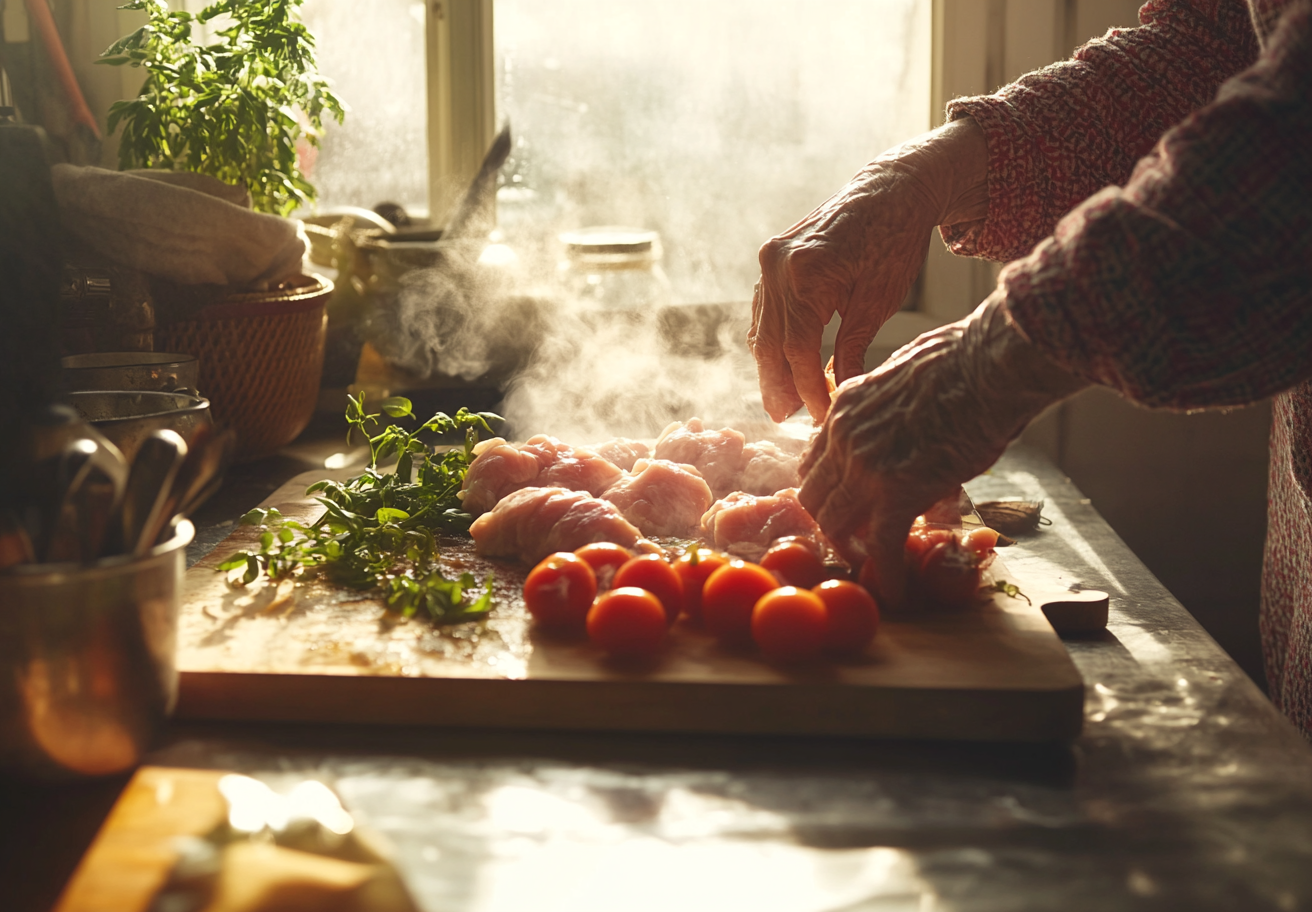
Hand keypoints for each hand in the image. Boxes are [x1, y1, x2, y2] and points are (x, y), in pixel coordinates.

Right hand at [749, 118, 989, 422]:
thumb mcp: (878, 301)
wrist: (891, 189)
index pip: (798, 350)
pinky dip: (771, 336)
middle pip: (771, 342)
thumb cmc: (893, 240)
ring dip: (770, 364)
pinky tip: (778, 360)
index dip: (806, 389)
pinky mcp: (772, 256)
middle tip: (784, 419)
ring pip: (763, 327)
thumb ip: (853, 348)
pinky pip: (764, 307)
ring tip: (780, 399)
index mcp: (807, 276)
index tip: (819, 416)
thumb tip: (842, 393)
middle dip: (779, 384)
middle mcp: (779, 266)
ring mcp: (771, 259)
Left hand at [797, 293, 1087, 607]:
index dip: (827, 492)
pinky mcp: (899, 492)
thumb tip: (904, 432)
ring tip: (875, 569)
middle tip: (856, 547)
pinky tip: (899, 594)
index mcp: (843, 409)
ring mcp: (866, 466)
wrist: (991, 363)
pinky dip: (888, 576)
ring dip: (853, 553)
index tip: (844, 508)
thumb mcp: (903, 378)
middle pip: (815, 498)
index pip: (813, 463)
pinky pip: (883, 547)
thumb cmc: (964, 361)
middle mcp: (843, 438)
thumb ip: (888, 411)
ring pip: (836, 525)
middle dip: (832, 527)